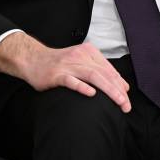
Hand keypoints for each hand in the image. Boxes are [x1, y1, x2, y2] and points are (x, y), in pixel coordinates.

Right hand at [0, 33, 130, 111]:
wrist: (32, 59)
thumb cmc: (58, 63)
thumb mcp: (80, 62)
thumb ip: (99, 70)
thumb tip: (122, 85)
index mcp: (88, 52)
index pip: (109, 70)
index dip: (120, 84)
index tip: (127, 99)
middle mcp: (80, 57)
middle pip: (104, 74)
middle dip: (118, 91)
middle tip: (126, 106)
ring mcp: (68, 65)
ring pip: (93, 76)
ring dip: (108, 89)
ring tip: (118, 101)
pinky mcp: (56, 74)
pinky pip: (71, 81)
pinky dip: (82, 87)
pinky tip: (92, 94)